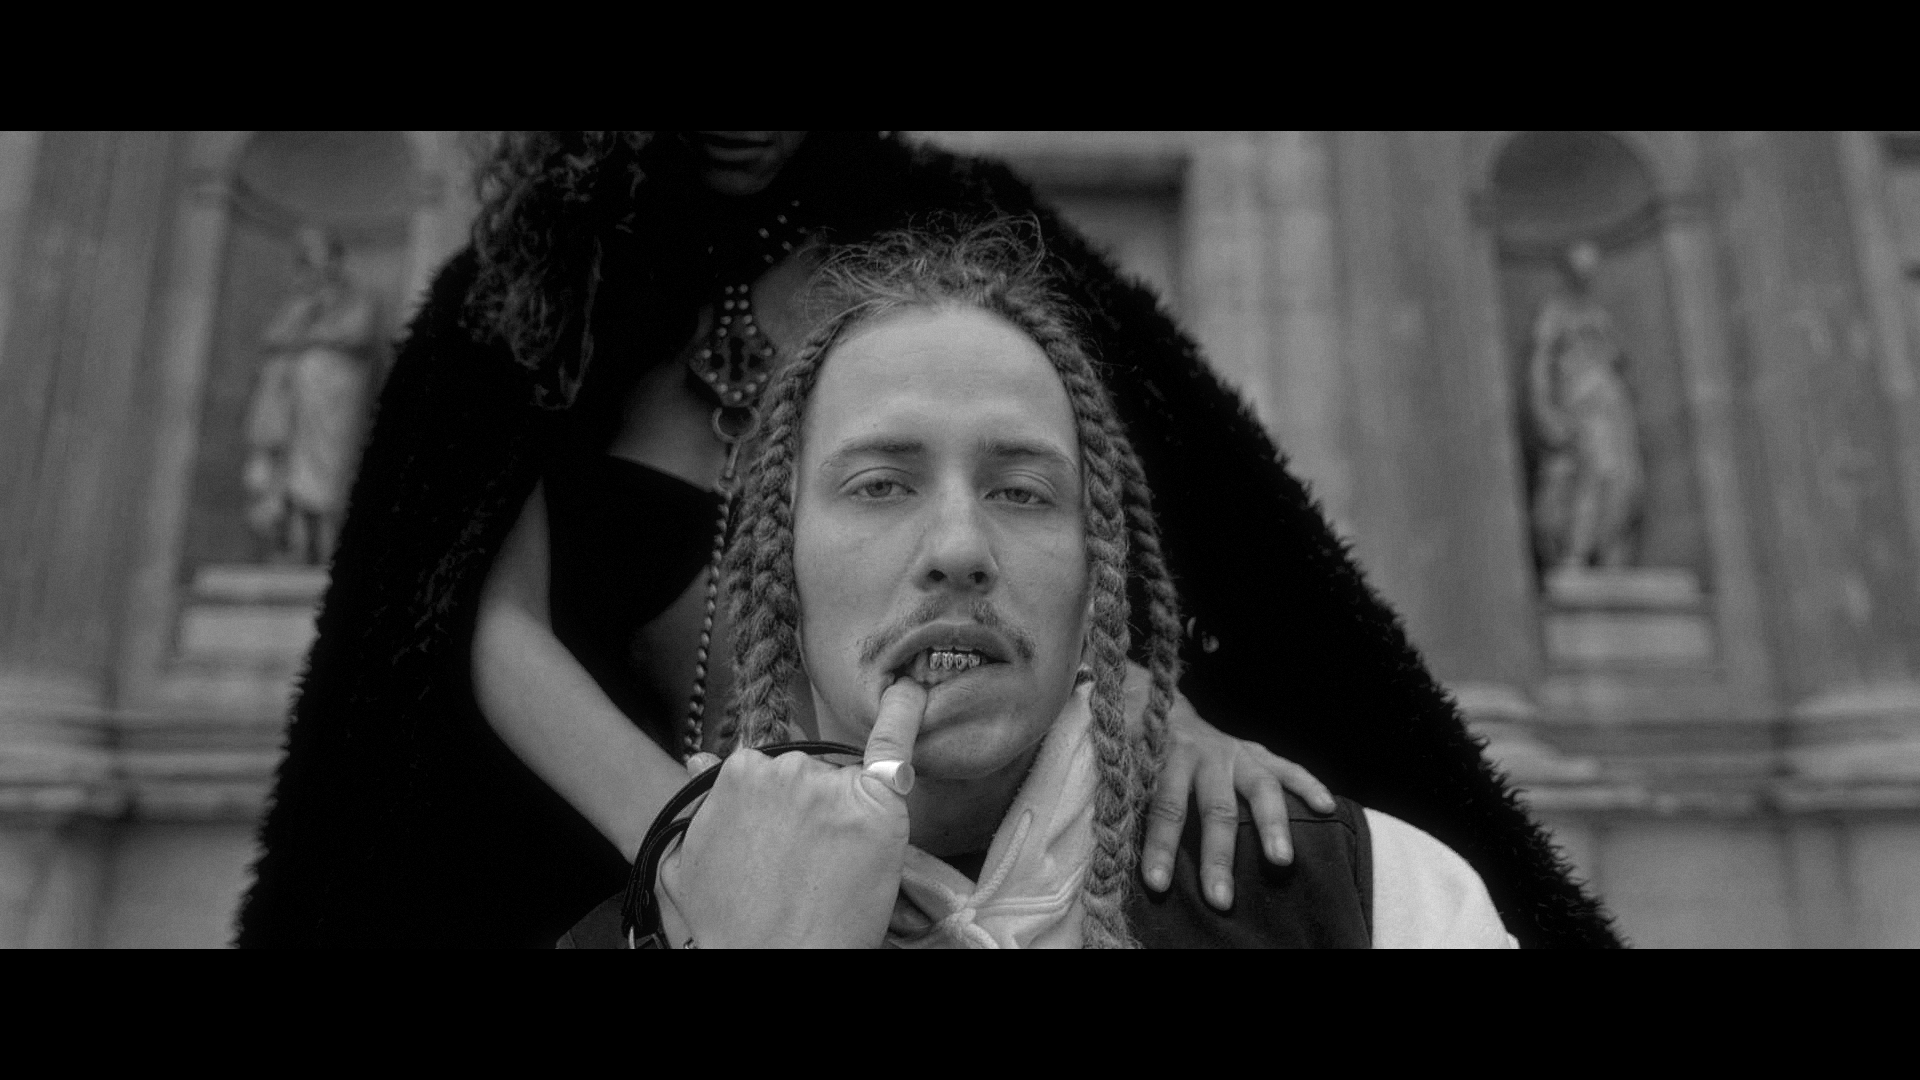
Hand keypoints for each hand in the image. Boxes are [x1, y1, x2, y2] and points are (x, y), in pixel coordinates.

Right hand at [659, 680, 927, 947]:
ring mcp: (831, 785)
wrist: (772, 963)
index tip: (781, 844)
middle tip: (805, 867)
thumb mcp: (685, 863)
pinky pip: (893, 749)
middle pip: (810, 774)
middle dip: (810, 812)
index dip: (779, 811)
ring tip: (830, 875)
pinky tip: (913, 692)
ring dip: (844, 816)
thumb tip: (699, 757)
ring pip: (846, 785)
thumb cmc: (727, 927)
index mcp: (738, 773)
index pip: (770, 771)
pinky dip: (905, 715)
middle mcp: (785, 769)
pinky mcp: (875, 807)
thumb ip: (697, 802)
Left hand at [1126, 664, 1334, 911]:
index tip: (1156, 884)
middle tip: (1220, 898)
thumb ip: (1128, 797)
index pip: (1164, 807)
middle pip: (1215, 809)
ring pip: (1259, 788)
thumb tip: (1112, 850)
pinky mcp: (1256, 750)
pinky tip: (1328, 807)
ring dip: (1271, 825)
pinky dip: (1309, 785)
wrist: (1154, 698)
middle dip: (1217, 856)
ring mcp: (1234, 752)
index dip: (1160, 846)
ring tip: (1281, 861)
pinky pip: (1288, 767)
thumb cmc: (1136, 744)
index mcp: (1164, 759)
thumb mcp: (1124, 764)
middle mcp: (1203, 755)